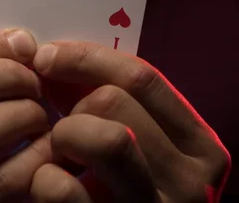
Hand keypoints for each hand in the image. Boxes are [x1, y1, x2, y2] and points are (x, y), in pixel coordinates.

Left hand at [28, 41, 230, 201]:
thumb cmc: (131, 189)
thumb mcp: (145, 142)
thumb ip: (118, 101)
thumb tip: (53, 58)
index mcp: (200, 146)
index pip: (142, 76)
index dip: (86, 58)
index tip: (47, 57)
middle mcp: (190, 181)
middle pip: (114, 101)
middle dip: (74, 106)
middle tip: (65, 128)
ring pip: (105, 139)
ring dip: (65, 137)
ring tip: (60, 155)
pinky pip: (66, 189)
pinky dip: (45, 180)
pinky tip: (48, 185)